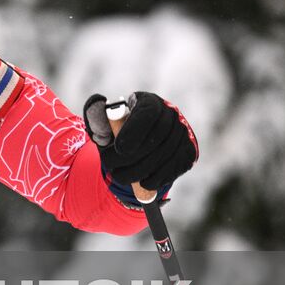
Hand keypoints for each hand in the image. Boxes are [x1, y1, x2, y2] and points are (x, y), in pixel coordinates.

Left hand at [82, 91, 197, 195]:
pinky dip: (157, 179)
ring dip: (140, 171)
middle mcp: (170, 114)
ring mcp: (183, 134)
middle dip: (131, 158)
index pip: (146, 114)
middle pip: (155, 138)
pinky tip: (142, 183)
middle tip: (111, 168)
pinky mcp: (188, 152)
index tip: (118, 149)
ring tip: (121, 177)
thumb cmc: (119, 132)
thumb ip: (96, 117)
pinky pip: (174, 168)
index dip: (133, 132)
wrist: (141, 145)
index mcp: (148, 102)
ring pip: (164, 156)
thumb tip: (97, 101)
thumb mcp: (105, 125)